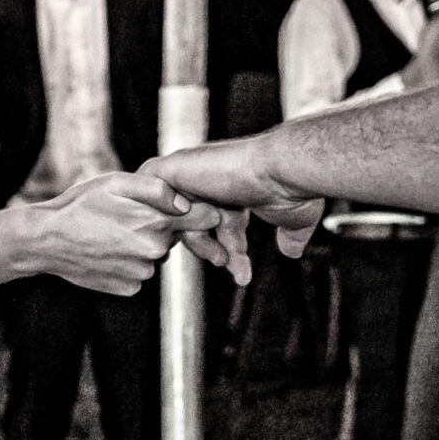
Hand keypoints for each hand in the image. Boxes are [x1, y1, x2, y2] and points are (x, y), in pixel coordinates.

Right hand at [28, 172, 224, 295]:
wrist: (45, 241)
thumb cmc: (79, 206)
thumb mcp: (116, 183)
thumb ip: (158, 188)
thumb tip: (185, 202)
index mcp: (157, 223)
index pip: (207, 218)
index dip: (198, 210)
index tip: (182, 206)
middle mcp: (155, 252)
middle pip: (177, 236)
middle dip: (161, 226)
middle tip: (127, 216)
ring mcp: (142, 274)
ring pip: (156, 255)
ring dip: (142, 245)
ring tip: (112, 233)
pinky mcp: (129, 288)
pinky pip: (139, 272)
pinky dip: (128, 262)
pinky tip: (106, 251)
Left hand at [143, 140, 327, 259]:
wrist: (282, 170)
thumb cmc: (292, 189)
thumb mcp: (294, 219)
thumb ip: (289, 233)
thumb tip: (292, 251)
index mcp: (232, 187)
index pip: (213, 224)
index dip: (225, 249)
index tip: (240, 271)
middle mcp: (209, 178)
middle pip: (191, 223)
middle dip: (210, 249)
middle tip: (226, 264)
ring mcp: (190, 172)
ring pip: (172, 215)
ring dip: (196, 242)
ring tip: (221, 259)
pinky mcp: (173, 168)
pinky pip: (144, 190)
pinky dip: (155, 211)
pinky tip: (179, 230)